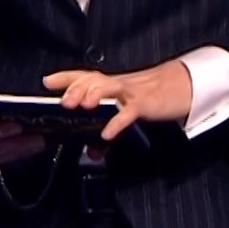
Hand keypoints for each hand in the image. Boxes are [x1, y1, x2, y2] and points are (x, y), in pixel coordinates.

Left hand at [43, 62, 191, 141]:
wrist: (182, 87)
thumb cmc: (150, 98)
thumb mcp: (127, 113)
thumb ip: (108, 130)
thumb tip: (93, 151)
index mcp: (111, 84)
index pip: (85, 76)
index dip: (65, 77)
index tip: (47, 81)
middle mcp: (118, 85)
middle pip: (93, 79)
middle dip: (76, 88)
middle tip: (64, 102)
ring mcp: (131, 92)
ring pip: (110, 86)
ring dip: (94, 94)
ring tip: (82, 106)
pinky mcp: (146, 103)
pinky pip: (129, 112)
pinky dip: (117, 122)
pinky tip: (107, 133)